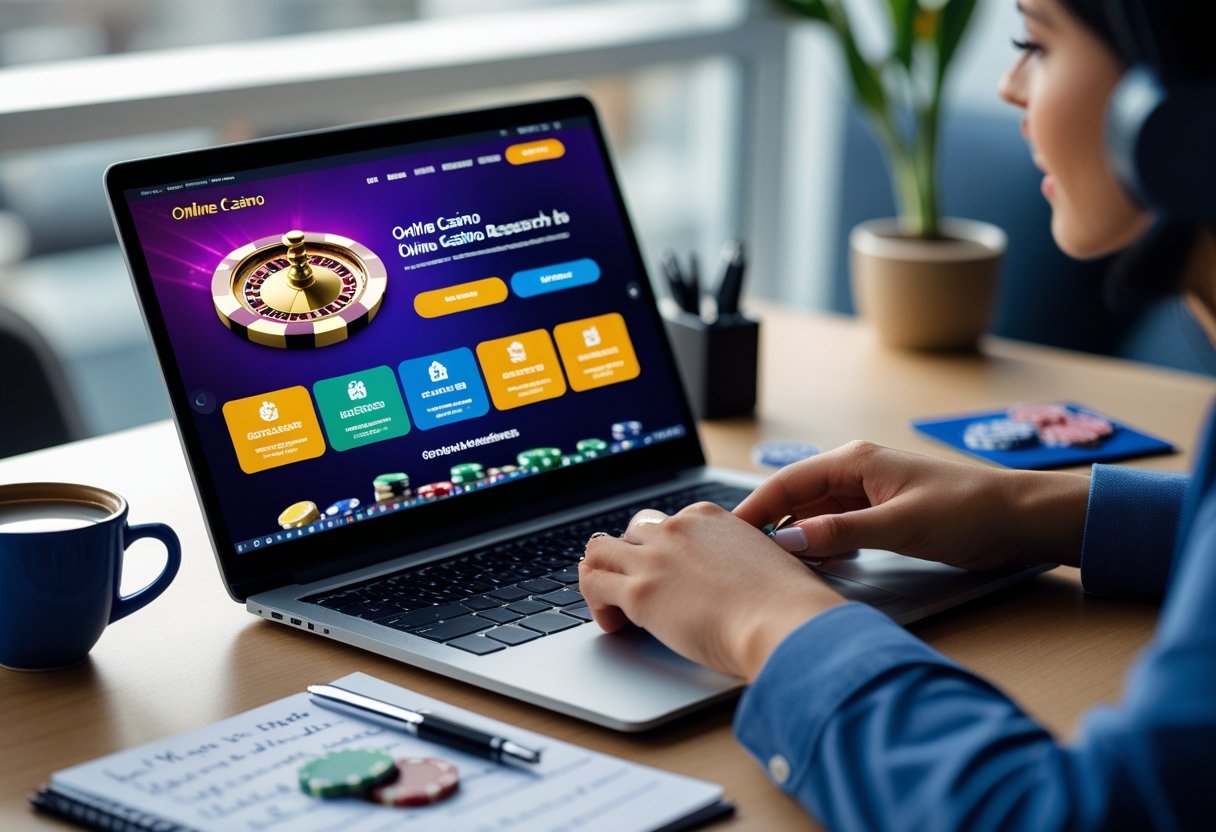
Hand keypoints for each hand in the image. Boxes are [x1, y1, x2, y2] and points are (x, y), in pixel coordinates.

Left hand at [579, 503, 844, 680]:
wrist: (785, 623)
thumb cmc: (788, 605)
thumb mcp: (767, 562)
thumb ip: (745, 562)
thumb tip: (746, 582)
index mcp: (709, 518)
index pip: (668, 524)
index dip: (664, 552)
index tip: (671, 576)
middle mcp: (678, 529)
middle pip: (633, 532)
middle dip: (630, 557)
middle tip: (639, 588)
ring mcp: (655, 558)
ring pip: (600, 550)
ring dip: (602, 574)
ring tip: (614, 605)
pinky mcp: (640, 592)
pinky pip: (593, 584)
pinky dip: (596, 603)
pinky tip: (614, 623)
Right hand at [735, 440, 1089, 570]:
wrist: (1020, 519)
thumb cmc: (968, 510)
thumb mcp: (900, 525)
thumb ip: (842, 533)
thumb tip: (789, 541)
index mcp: (855, 462)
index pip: (788, 483)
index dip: (755, 508)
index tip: (729, 534)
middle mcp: (856, 474)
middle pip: (797, 499)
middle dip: (771, 526)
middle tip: (744, 558)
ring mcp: (868, 496)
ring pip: (815, 517)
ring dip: (797, 539)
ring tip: (774, 567)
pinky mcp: (882, 517)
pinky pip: (837, 530)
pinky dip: (823, 547)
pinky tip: (816, 566)